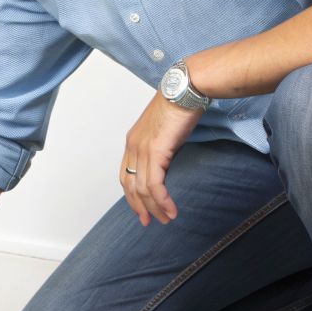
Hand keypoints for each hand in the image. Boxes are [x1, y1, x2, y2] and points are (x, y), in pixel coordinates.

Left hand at [119, 92, 203, 225]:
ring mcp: (142, 149)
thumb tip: (166, 164)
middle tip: (149, 221)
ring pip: (142, 189)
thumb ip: (161, 148)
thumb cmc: (180, 105)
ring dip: (154, 208)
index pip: (126, 175)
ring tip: (166, 219)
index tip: (141, 209)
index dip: (131, 195)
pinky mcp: (156, 151)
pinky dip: (162, 200)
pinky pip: (155, 184)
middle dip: (139, 207)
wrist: (185, 89)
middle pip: (130, 186)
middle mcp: (133, 146)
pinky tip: (171, 209)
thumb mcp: (165, 131)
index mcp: (133, 141)